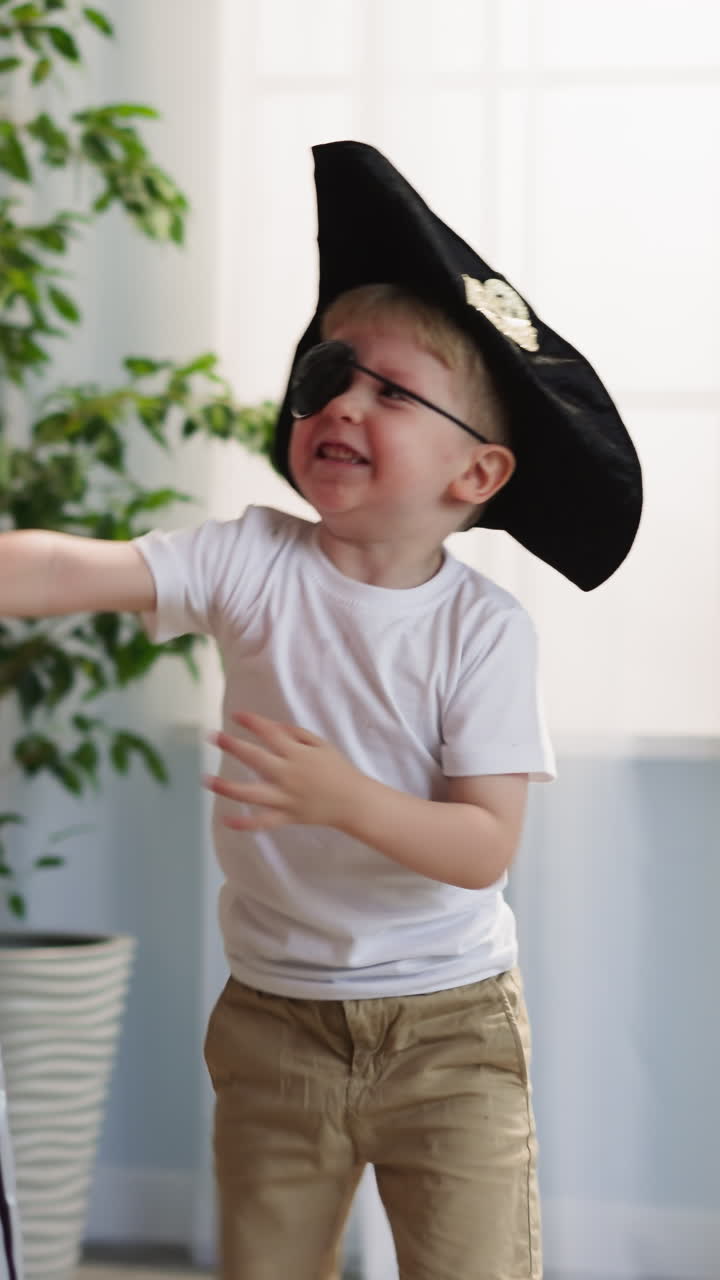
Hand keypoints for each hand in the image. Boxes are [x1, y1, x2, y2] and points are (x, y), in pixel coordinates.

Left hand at [203, 710, 365, 831]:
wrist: (353, 802)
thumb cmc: (337, 769)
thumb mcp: (321, 744)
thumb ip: (295, 734)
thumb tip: (271, 726)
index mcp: (297, 754)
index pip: (270, 734)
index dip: (252, 722)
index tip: (236, 716)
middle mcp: (288, 775)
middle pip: (255, 758)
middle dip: (233, 746)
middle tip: (214, 736)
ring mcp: (286, 798)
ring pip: (251, 793)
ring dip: (227, 786)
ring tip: (207, 779)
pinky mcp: (287, 816)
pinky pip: (263, 821)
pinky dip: (244, 823)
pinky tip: (225, 819)